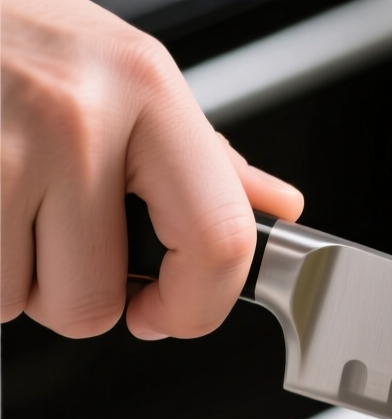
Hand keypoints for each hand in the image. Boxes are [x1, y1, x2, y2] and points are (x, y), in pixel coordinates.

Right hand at [1, 0, 303, 338]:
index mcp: (148, 90)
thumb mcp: (123, 73)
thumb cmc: (16, 40)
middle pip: (97, 299)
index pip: (218, 239)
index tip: (168, 314)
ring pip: (22, 301)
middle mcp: (78, 118)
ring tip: (12, 210)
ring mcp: (2, 148)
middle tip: (61, 241)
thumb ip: (203, 153)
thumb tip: (275, 207)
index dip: (197, 306)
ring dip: (15, 279)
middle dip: (76, 295)